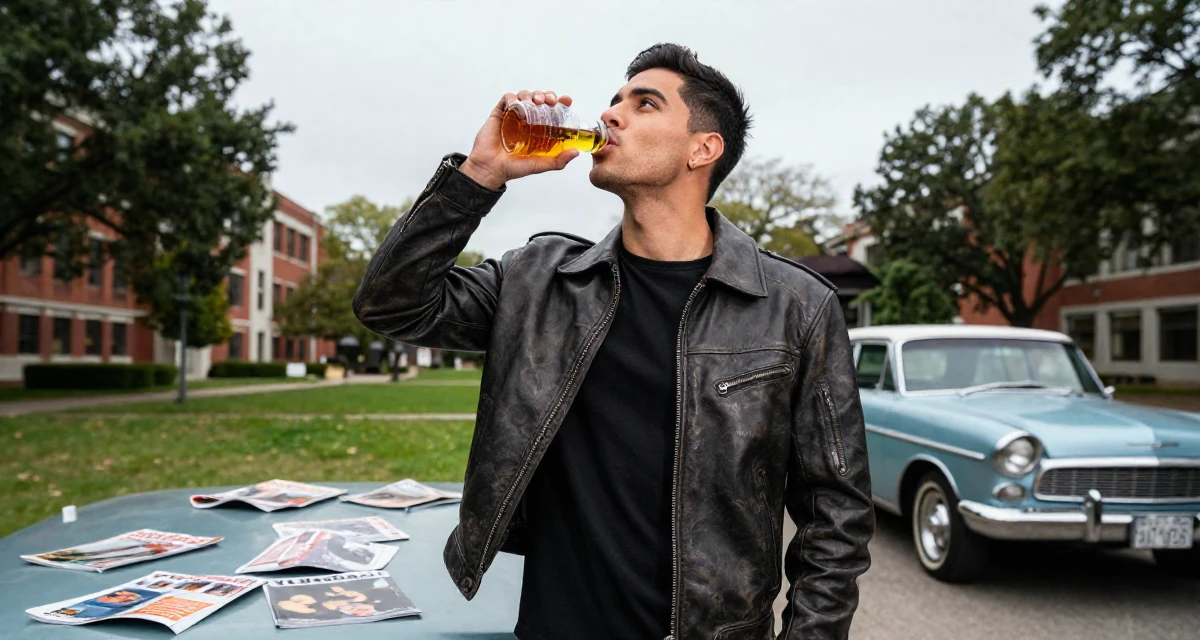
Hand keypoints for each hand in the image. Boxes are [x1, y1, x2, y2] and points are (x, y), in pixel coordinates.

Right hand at [460, 90, 580, 189]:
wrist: (490, 169)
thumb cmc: (514, 168)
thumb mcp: (540, 165)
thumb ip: (558, 161)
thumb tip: (576, 152)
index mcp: (539, 130)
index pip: (552, 111)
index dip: (560, 103)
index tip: (566, 100)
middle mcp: (527, 121)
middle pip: (539, 99)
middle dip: (546, 95)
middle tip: (549, 101)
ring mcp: (513, 116)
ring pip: (524, 96)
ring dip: (531, 94)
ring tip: (534, 101)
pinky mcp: (500, 114)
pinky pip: (507, 99)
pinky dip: (512, 97)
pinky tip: (515, 104)